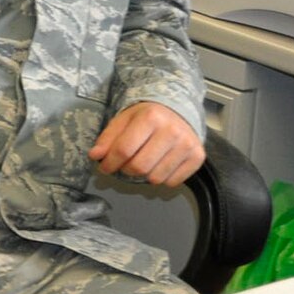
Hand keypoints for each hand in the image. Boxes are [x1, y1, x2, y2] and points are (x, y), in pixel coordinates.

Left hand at [89, 101, 204, 185]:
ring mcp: (187, 145)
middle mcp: (172, 130)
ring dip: (143, 175)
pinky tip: (159, 165)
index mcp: (151, 117)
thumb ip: (108, 137)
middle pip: (139, 166)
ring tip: (143, 162)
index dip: (110, 162)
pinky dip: (161, 178)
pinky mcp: (198, 157)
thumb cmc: (148, 117)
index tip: (104, 167)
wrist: (177, 111)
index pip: (124, 149)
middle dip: (126, 170)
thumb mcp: (124, 119)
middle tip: (124, 165)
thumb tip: (95, 155)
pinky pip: (172, 182)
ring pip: (155, 177)